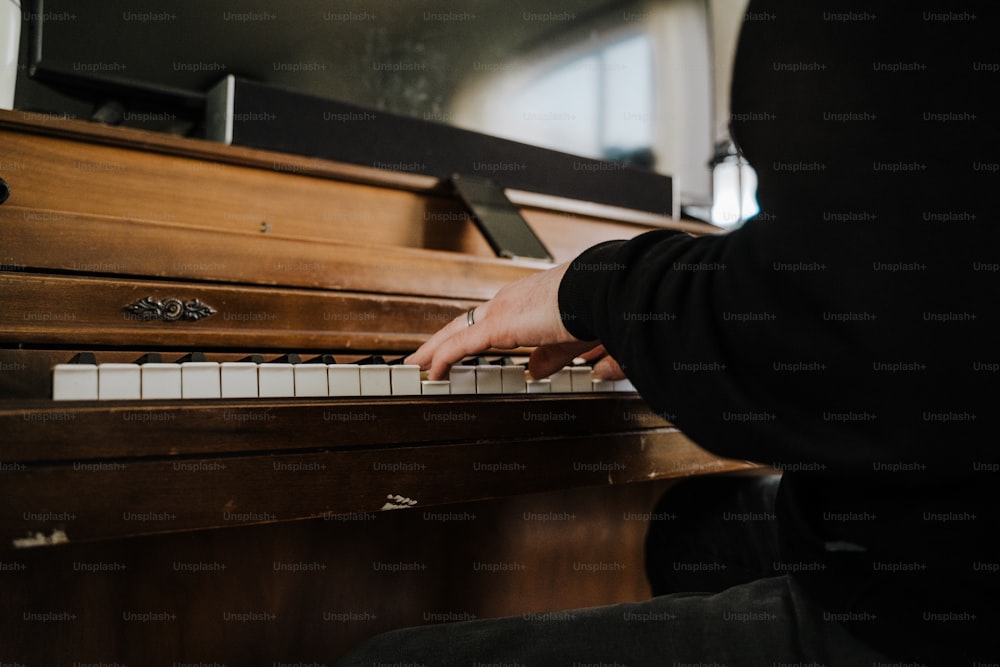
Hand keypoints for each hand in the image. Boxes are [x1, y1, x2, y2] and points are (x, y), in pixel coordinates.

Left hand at [405, 262, 622, 380]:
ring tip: (414, 366)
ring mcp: (499, 311)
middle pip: (461, 324)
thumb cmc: (592, 311)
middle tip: (420, 356)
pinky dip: (441, 360)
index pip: (486, 321)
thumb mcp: (568, 343)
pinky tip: (429, 374)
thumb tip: (536, 372)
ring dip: (432, 350)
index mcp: (523, 302)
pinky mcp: (498, 325)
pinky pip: (460, 346)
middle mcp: (506, 301)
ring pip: (453, 332)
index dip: (467, 337)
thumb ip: (550, 359)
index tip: (455, 350)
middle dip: (439, 341)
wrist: (597, 293)